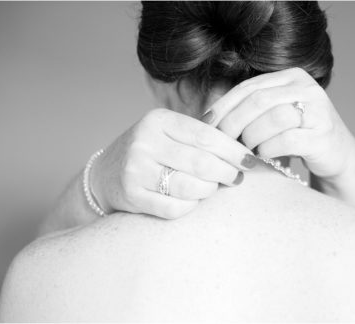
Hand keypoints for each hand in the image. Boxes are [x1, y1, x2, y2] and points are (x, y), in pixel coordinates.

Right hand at [91, 108, 256, 219]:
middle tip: (237, 178)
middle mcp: (144, 142)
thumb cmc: (148, 152)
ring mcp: (136, 169)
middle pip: (201, 162)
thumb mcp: (167, 132)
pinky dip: (191, 206)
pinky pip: (175, 208)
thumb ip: (198, 131)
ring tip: (214, 187)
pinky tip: (193, 200)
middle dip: (227, 173)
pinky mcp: (132, 195)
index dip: (233, 150)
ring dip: (210, 190)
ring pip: (190, 187)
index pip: (206, 136)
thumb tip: (240, 134)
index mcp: (158, 120)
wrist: (105, 174)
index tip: (249, 160)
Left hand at [203, 67, 354, 180]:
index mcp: (291, 77)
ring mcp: (318, 110)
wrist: (337, 155)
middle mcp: (307, 88)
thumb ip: (250, 109)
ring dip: (252, 137)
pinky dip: (268, 149)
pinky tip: (263, 156)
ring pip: (272, 118)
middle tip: (222, 141)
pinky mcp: (323, 135)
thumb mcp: (274, 114)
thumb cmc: (297, 135)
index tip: (207, 124)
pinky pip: (286, 140)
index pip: (249, 87)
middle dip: (233, 122)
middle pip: (258, 100)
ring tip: (246, 150)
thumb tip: (208, 118)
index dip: (224, 106)